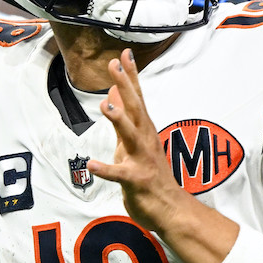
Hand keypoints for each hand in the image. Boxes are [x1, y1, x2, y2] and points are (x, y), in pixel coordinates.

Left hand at [87, 50, 189, 232]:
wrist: (171, 209)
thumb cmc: (151, 175)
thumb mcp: (134, 141)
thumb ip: (124, 117)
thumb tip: (113, 91)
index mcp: (144, 130)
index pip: (137, 98)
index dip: (131, 76)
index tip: (124, 53)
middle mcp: (145, 140)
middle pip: (136, 109)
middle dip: (125, 86)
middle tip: (115, 64)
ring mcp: (142, 160)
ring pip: (130, 136)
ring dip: (119, 120)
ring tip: (105, 106)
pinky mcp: (136, 181)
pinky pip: (119, 175)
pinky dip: (106, 169)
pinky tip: (91, 165)